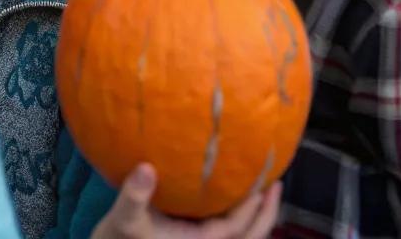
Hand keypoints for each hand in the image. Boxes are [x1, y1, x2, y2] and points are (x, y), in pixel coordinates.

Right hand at [91, 167, 280, 238]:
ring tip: (263, 188)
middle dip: (265, 215)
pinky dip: (239, 220)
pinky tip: (233, 196)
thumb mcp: (124, 220)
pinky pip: (228, 234)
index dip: (252, 209)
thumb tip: (146, 168)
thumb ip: (134, 196)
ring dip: (255, 218)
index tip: (263, 182)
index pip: (236, 231)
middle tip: (276, 183)